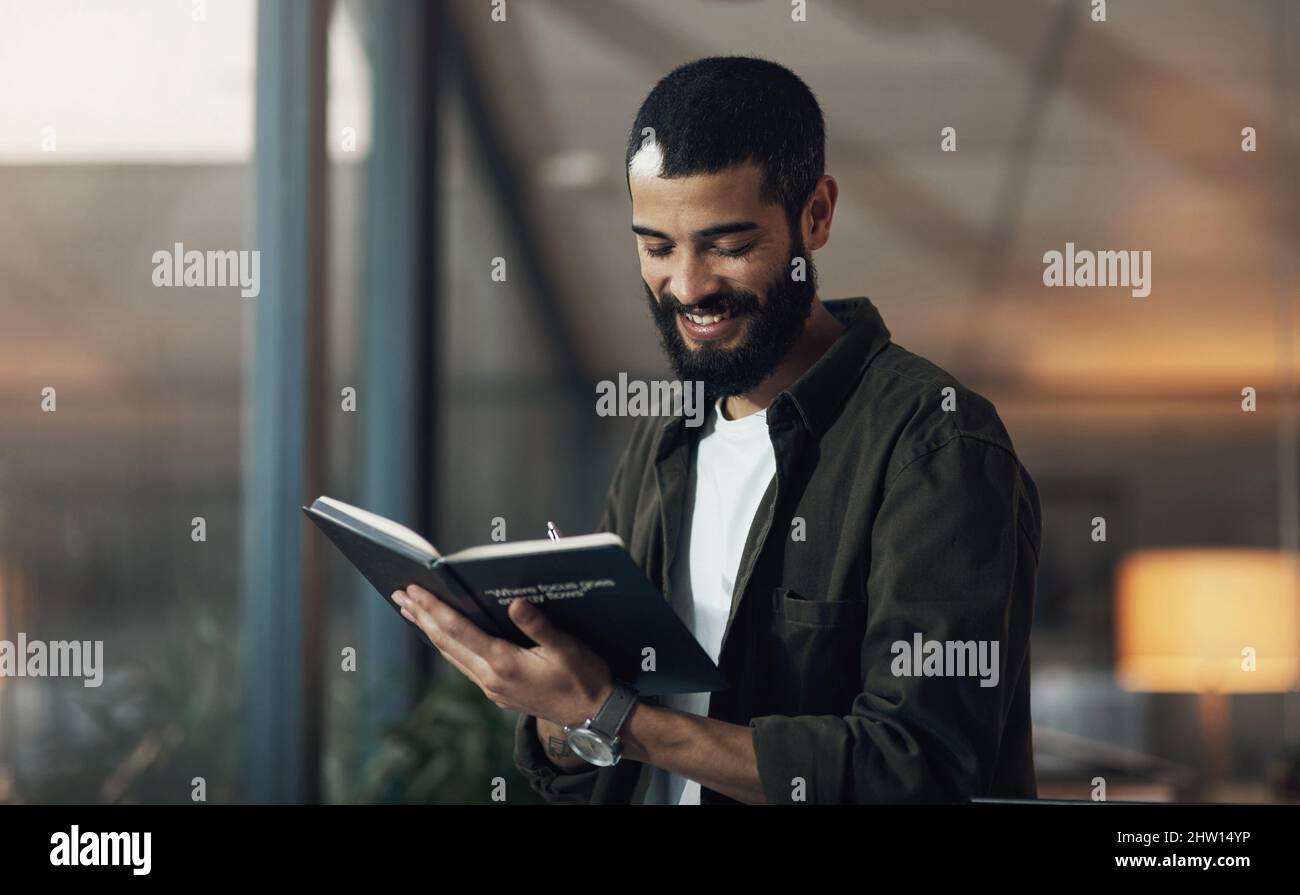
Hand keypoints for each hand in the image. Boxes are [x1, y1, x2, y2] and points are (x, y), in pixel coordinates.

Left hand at [392, 585, 613, 726]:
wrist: (593, 716)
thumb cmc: (584, 678)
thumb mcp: (567, 647)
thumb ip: (539, 625)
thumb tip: (515, 602)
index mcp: (504, 663)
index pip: (458, 630)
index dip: (433, 608)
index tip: (414, 590)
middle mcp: (491, 678)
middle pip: (446, 643)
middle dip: (421, 617)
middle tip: (399, 594)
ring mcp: (492, 689)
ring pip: (452, 655)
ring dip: (429, 631)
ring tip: (411, 611)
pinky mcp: (498, 693)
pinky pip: (464, 665)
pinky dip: (448, 646)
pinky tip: (444, 637)